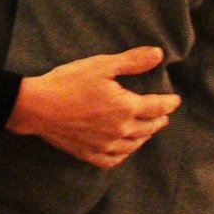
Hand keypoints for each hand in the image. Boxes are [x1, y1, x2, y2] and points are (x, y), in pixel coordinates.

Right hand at [7, 46, 179, 167]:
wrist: (38, 106)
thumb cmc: (68, 82)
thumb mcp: (101, 65)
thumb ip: (132, 62)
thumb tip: (158, 55)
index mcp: (126, 107)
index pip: (157, 107)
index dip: (169, 103)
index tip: (175, 100)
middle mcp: (120, 130)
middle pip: (148, 128)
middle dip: (159, 120)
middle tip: (164, 115)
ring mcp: (105, 145)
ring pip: (134, 145)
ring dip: (144, 136)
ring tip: (147, 130)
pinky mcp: (90, 154)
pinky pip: (115, 159)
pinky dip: (124, 154)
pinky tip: (124, 148)